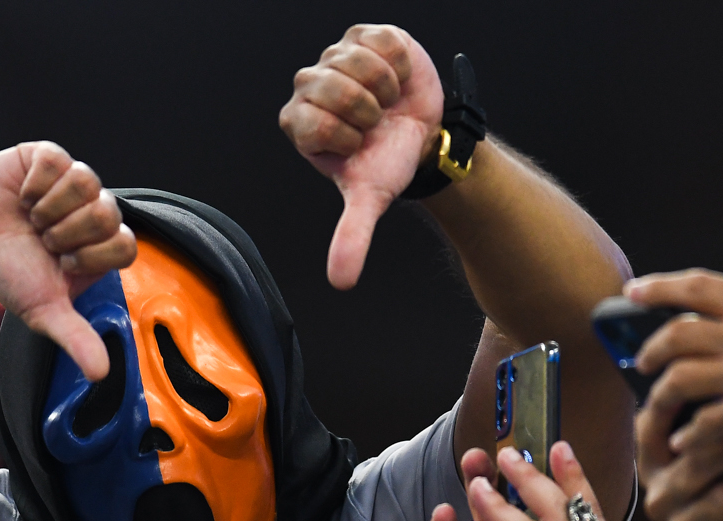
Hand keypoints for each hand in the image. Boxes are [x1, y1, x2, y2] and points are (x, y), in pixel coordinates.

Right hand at [0, 142, 136, 380]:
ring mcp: (73, 181)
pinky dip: (35, 184)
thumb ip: (76, 338)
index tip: (63, 263)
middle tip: (43, 241)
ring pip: (86, 181)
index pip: (125, 246)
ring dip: (50, 208)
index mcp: (103, 247)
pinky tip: (23, 197)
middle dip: (66, 233)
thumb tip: (100, 374)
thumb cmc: (10, 275)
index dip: (91, 255)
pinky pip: (58, 160)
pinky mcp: (48, 157)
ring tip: (32, 220)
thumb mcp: (44, 311)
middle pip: (106, 213)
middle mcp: (94, 211)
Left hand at [279, 24, 443, 289]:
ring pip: (356, 61)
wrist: (423, 136)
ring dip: (384, 88)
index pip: (312, 121)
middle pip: (332, 88)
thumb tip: (341, 282)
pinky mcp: (363, 35)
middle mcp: (308, 86)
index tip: (360, 146)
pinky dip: (398, 64)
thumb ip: (351, 236)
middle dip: (367, 112)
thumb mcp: (369, 199)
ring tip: (387, 102)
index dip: (347, 136)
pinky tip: (396, 80)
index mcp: (299, 122)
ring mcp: (334, 56)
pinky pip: (381, 41)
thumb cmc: (387, 163)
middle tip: (375, 123)